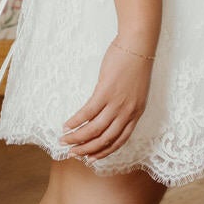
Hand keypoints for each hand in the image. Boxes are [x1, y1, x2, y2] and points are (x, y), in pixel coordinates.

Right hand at [61, 38, 152, 160]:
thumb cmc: (135, 64)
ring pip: (95, 129)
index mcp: (136, 114)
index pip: (119, 141)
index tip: (91, 158)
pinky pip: (87, 112)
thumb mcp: (135, 91)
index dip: (104, 152)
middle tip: (72, 153)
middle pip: (105, 139)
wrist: (138, 45)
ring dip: (77, 138)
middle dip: (87, 149)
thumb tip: (110, 115)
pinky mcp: (105, 91)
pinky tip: (66, 125)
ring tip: (64, 141)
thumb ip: (126, 105)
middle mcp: (127, 112)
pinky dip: (76, 121)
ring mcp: (117, 103)